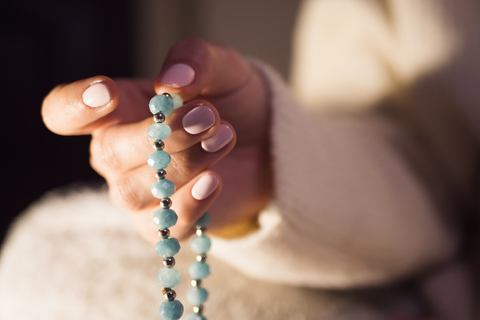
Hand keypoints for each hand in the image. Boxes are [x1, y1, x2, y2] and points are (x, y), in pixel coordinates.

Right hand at [42, 38, 272, 241]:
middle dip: (161, 135)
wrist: (263, 141)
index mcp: (117, 110)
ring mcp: (139, 191)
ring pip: (136, 190)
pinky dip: (190, 203)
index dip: (75, 105)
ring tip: (224, 138)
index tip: (109, 93)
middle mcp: (118, 153)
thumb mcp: (221, 67)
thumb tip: (172, 80)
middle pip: (110, 153)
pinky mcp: (166, 222)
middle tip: (207, 116)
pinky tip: (215, 181)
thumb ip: (194, 60)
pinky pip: (165, 225)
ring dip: (184, 164)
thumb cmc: (230, 101)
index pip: (64, 112)